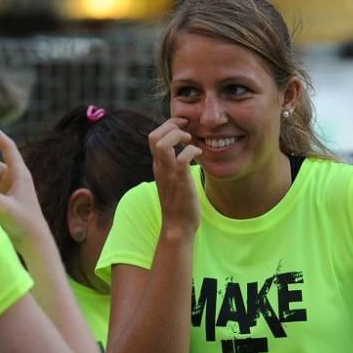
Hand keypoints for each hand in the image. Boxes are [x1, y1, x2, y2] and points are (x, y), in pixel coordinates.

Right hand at [148, 117, 200, 237]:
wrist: (177, 227)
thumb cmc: (179, 204)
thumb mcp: (172, 180)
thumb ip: (174, 166)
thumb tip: (184, 153)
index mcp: (158, 166)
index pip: (153, 137)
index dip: (168, 126)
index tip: (183, 127)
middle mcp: (160, 168)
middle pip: (154, 136)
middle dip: (171, 125)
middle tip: (187, 128)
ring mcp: (168, 174)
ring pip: (163, 144)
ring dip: (178, 135)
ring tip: (190, 140)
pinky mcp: (180, 181)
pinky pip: (182, 158)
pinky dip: (192, 150)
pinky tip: (199, 154)